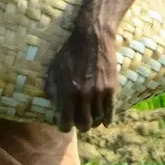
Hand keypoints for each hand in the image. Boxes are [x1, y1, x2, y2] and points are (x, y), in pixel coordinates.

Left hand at [43, 18, 117, 132]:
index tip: (64, 125)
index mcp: (67, 91)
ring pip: (97, 119)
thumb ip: (52, 89)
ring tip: (89, 120)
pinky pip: (110, 111)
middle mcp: (84, 95)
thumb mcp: (54, 69)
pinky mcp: (112, 88)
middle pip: (83, 124)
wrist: (93, 38)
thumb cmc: (70, 52)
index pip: (66, 121)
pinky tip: (103, 122)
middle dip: (79, 126)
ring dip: (92, 122)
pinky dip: (106, 119)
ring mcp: (100, 92)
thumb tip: (54, 106)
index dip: (64, 126)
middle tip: (77, 123)